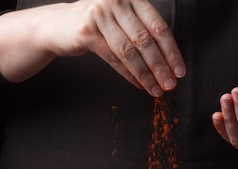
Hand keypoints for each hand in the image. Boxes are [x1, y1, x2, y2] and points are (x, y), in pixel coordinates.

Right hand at [0, 0, 185, 96]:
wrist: (57, 25)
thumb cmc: (97, 25)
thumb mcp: (122, 21)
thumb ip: (143, 32)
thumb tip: (168, 62)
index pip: (158, 26)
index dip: (171, 51)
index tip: (180, 71)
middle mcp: (117, 0)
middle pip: (145, 40)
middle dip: (161, 66)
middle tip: (171, 85)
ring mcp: (100, 14)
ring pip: (130, 51)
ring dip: (146, 74)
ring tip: (156, 90)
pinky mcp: (86, 31)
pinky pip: (113, 58)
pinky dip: (129, 74)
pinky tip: (139, 85)